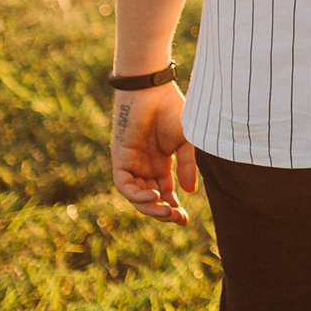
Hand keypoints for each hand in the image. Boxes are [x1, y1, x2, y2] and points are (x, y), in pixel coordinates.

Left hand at [111, 80, 199, 224]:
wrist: (153, 90)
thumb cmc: (172, 110)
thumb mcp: (186, 143)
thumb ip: (186, 166)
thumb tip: (189, 192)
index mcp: (162, 164)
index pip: (166, 194)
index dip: (174, 209)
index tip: (186, 220)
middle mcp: (146, 167)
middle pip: (151, 200)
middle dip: (163, 212)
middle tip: (178, 219)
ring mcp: (133, 164)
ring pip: (136, 196)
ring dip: (150, 207)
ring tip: (166, 211)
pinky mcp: (121, 158)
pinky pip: (125, 185)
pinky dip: (136, 195)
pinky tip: (153, 196)